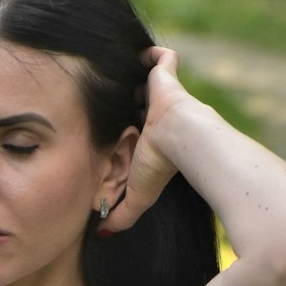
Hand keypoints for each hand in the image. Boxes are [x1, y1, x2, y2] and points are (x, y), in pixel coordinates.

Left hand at [103, 47, 192, 233]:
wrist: (182, 140)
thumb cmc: (161, 167)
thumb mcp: (137, 195)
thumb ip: (122, 214)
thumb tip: (103, 234)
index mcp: (150, 135)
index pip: (133, 125)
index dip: (121, 123)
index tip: (104, 124)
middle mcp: (156, 113)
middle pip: (136, 99)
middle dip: (124, 95)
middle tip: (103, 93)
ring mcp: (162, 93)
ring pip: (146, 77)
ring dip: (133, 72)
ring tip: (110, 66)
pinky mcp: (167, 76)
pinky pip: (162, 56)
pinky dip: (152, 51)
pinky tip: (135, 50)